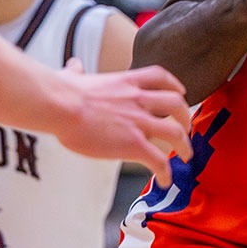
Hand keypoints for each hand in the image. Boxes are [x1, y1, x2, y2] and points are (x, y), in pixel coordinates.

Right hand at [50, 65, 191, 177]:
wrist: (60, 106)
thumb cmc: (61, 92)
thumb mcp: (74, 76)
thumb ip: (77, 73)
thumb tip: (73, 66)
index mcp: (126, 82)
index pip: (160, 77)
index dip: (175, 85)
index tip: (180, 92)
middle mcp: (139, 100)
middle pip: (176, 104)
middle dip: (185, 117)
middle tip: (186, 128)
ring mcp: (139, 122)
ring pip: (176, 134)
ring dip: (184, 146)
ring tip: (186, 156)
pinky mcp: (134, 144)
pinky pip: (159, 160)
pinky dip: (166, 172)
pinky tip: (165, 180)